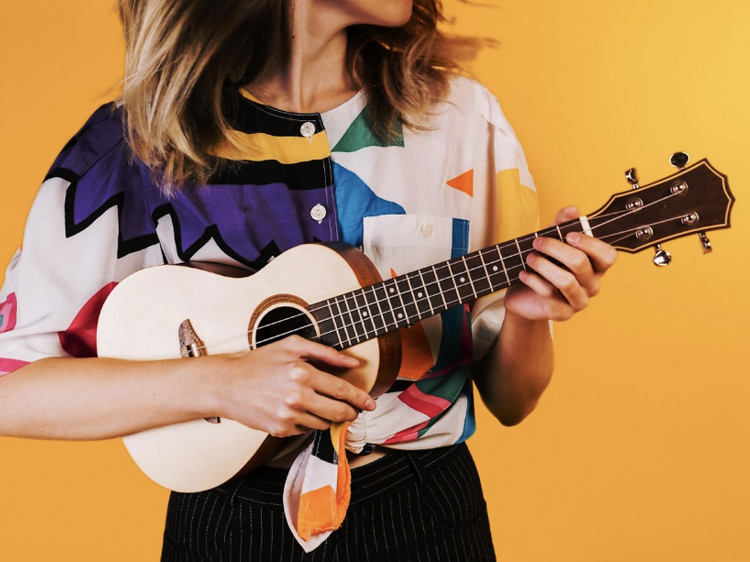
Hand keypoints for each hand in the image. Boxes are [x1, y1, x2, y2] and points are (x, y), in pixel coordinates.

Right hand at [206, 335, 375, 436]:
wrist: (227, 384)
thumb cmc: (260, 361)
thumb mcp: (292, 346)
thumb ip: (325, 352)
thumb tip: (353, 362)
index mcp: (302, 373)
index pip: (341, 390)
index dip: (360, 398)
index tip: (370, 403)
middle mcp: (297, 396)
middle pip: (338, 412)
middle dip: (351, 413)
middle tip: (354, 411)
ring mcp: (288, 416)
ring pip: (324, 424)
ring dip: (329, 417)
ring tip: (320, 406)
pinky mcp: (280, 430)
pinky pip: (305, 430)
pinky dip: (307, 422)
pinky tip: (298, 410)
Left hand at [504, 206, 617, 321]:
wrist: (524, 296)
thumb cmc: (544, 265)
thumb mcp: (552, 240)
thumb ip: (562, 224)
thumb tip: (572, 209)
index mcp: (596, 266)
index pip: (608, 256)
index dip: (590, 243)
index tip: (568, 235)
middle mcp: (592, 285)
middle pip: (580, 263)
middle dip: (554, 248)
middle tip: (537, 242)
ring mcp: (579, 301)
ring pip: (566, 281)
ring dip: (543, 265)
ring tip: (529, 258)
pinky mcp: (562, 313)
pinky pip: (549, 294)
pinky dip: (533, 280)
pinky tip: (523, 273)